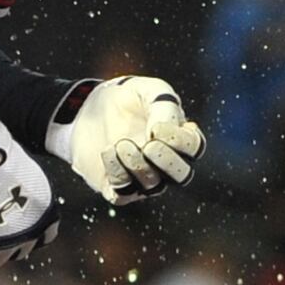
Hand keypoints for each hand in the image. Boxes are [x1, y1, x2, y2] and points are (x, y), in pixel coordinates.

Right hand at [0, 106, 61, 269]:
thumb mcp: (25, 175)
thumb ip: (23, 193)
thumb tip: (10, 194)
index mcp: (46, 217)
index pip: (45, 236)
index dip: (29, 229)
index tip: (17, 220)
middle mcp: (29, 236)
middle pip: (20, 250)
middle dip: (8, 240)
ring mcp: (3, 247)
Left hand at [47, 76, 203, 204]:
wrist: (90, 108)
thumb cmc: (127, 98)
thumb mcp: (148, 90)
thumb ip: (164, 107)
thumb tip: (161, 132)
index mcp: (179, 136)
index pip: (194, 147)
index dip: (181, 141)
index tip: (157, 127)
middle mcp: (166, 163)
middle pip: (181, 175)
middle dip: (167, 163)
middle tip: (149, 146)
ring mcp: (142, 178)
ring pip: (152, 185)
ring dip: (138, 166)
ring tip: (121, 144)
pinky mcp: (116, 187)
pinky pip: (122, 194)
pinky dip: (117, 174)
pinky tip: (108, 151)